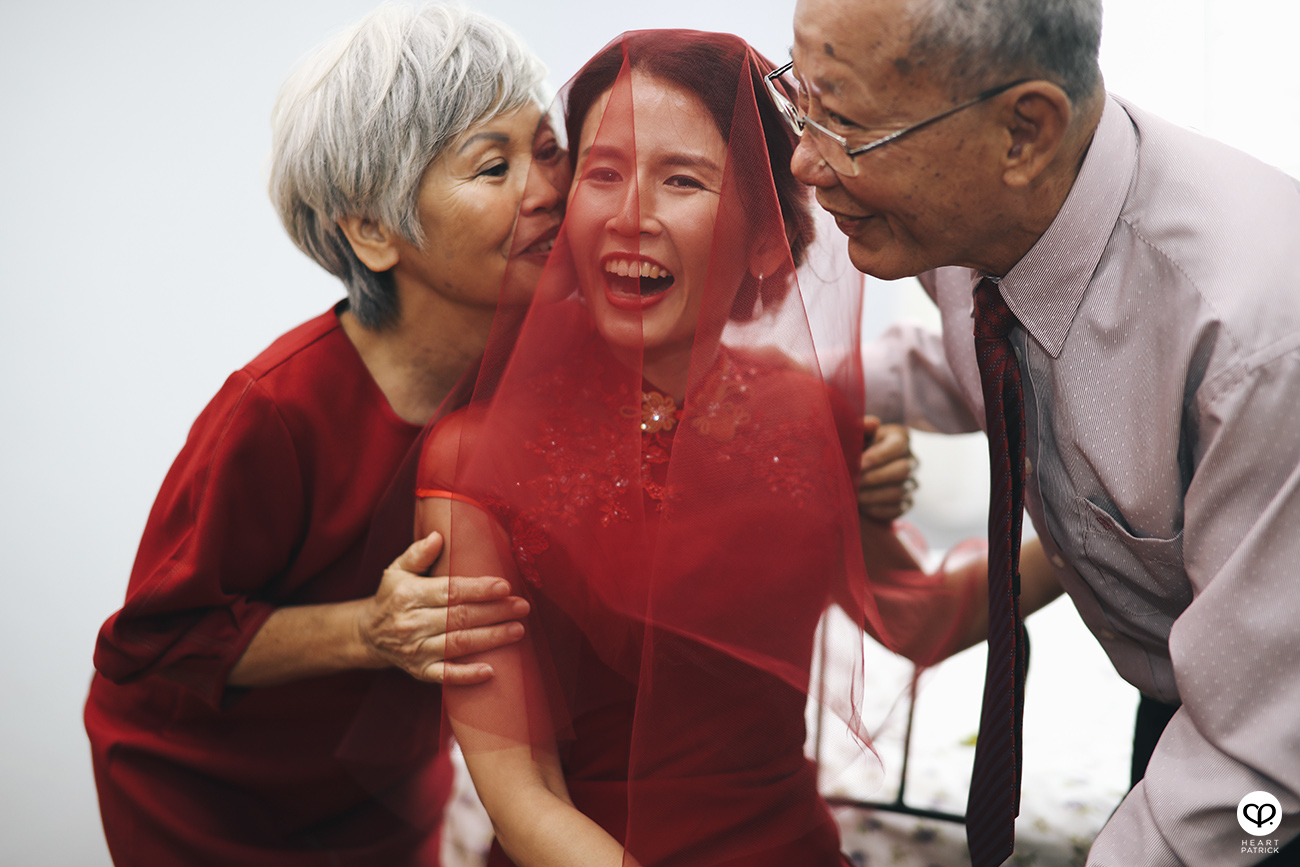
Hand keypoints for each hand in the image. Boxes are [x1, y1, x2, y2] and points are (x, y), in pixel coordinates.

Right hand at [357, 531, 530, 684]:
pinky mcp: (420, 671)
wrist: (368, 634)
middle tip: (522, 607)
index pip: (450, 591)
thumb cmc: (392, 596)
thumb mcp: (397, 570)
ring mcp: (416, 650)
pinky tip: (490, 671)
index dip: (478, 589)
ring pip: (458, 644)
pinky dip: (467, 676)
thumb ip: (418, 554)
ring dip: (490, 638)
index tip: (504, 586)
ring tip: (517, 630)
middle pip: (460, 617)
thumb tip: (438, 536)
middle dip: (494, 612)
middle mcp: (412, 623)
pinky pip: (445, 676)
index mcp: (409, 595)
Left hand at [858, 416, 917, 521]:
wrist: (862, 468)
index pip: (897, 447)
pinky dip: (878, 509)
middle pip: (901, 471)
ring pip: (898, 492)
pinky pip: (898, 509)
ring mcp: (912, 482)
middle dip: (873, 478)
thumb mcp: (859, 433)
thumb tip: (873, 422)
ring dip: (873, 496)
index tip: (857, 464)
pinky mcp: (908, 502)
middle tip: (852, 482)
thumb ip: (862, 426)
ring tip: (853, 496)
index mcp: (901, 438)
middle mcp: (911, 460)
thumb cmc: (858, 446)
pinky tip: (862, 507)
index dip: (877, 457)